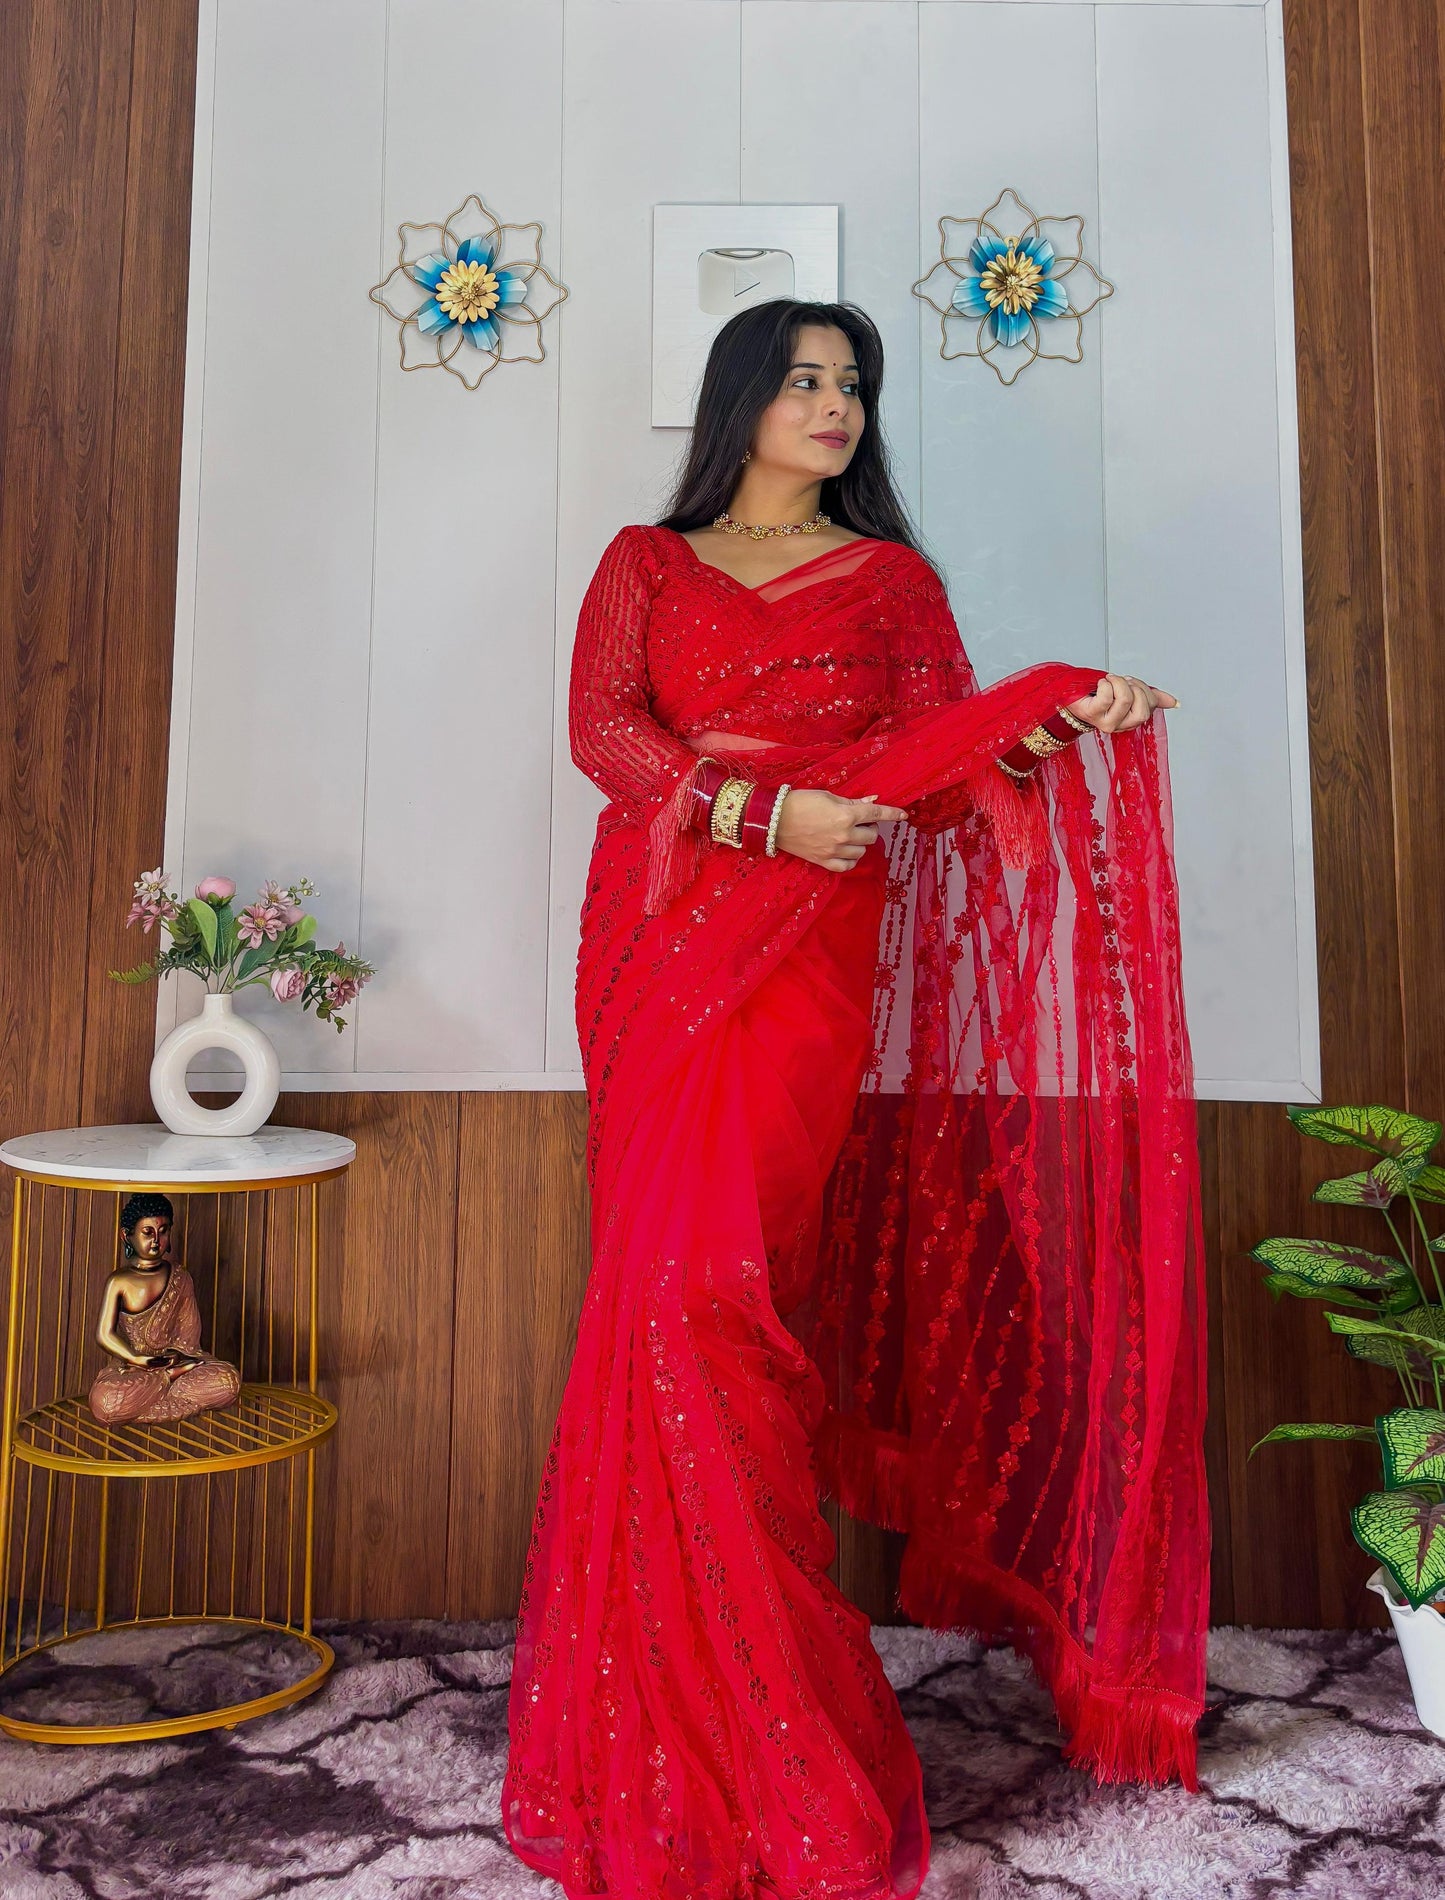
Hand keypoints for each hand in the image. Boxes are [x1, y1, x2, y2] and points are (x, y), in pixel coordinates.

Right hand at [773, 789, 905, 872]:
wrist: (774, 819)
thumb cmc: (801, 802)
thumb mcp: (829, 796)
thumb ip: (853, 802)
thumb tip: (873, 801)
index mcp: (846, 815)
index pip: (877, 814)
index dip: (893, 814)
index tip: (904, 815)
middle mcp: (843, 835)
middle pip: (871, 836)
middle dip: (869, 828)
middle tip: (858, 821)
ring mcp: (834, 851)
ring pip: (862, 851)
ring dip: (860, 843)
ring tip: (847, 835)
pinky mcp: (824, 861)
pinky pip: (848, 865)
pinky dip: (851, 858)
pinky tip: (845, 850)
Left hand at [1065, 673, 1176, 732]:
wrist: (1072, 697)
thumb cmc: (1100, 695)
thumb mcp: (1130, 694)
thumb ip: (1151, 697)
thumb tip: (1174, 702)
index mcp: (1130, 720)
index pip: (1150, 708)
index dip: (1144, 690)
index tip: (1131, 682)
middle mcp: (1119, 726)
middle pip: (1142, 711)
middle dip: (1135, 688)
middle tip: (1122, 681)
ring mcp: (1105, 722)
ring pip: (1125, 699)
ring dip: (1119, 682)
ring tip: (1109, 680)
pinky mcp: (1092, 714)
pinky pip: (1106, 696)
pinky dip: (1105, 684)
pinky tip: (1100, 684)